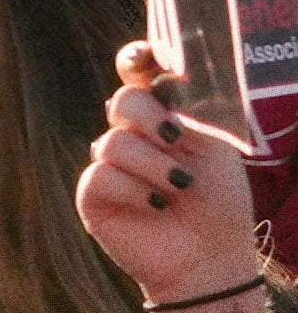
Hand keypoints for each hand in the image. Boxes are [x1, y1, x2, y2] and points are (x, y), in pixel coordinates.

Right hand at [89, 41, 271, 310]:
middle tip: (175, 139)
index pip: (139, 78)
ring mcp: (109, 164)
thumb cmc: (218, 202)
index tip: (143, 57)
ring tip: (179, 188)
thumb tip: (163, 82)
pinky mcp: (93, 194)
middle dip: (149, 118)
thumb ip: (188, 114)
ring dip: (154, 166)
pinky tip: (156, 207)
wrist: (209, 256)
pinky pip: (103, 175)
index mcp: (162, 118)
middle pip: (122, 101)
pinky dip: (136, 191)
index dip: (136, 60)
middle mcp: (131, 136)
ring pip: (113, 142)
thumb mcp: (214, 148)